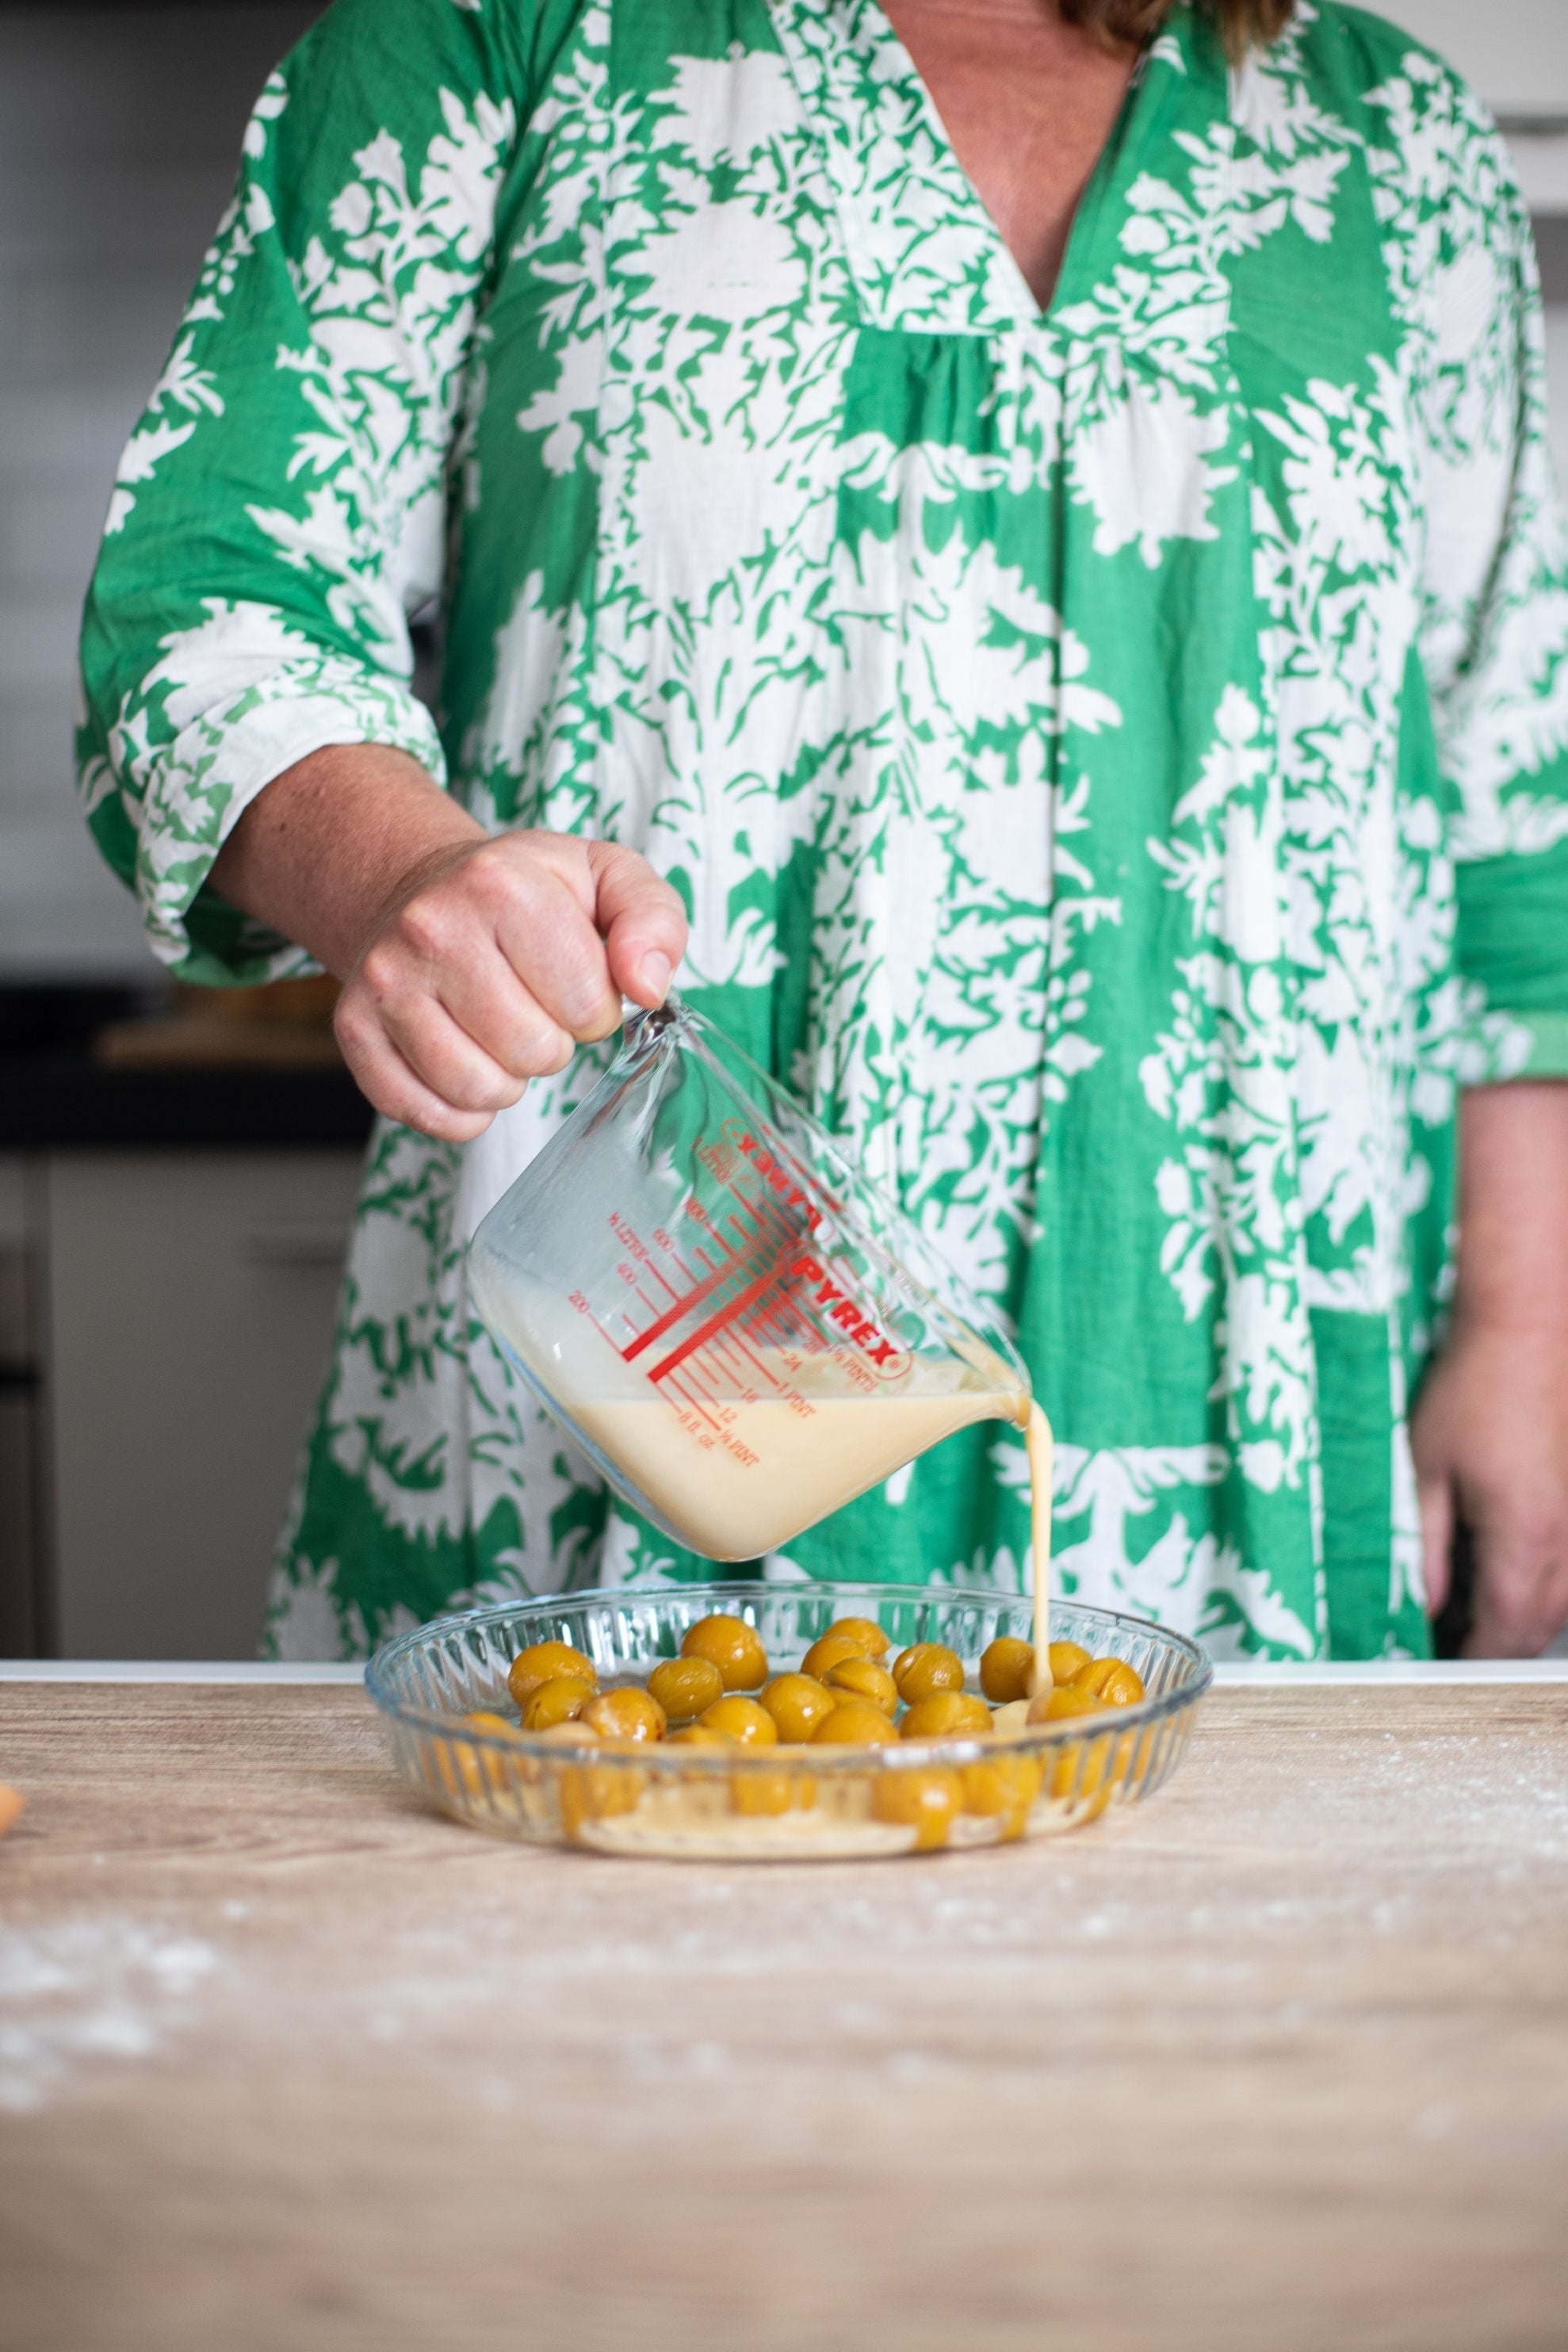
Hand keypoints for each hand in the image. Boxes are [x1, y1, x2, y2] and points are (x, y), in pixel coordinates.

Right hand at [333, 828, 685, 1141]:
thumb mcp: (605, 878)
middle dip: (554, 1043)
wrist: (422, 889)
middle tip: (537, 1009)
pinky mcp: (355, 1028)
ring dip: (509, 1080)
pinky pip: (424, 1113)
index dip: (597, 1008)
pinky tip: (469, 1065)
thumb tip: (647, 987)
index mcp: (502, 884)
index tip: (577, 983)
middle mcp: (431, 928)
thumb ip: (652, 921)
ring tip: (504, 1036)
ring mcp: (385, 981)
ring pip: (477, 1089)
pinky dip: (460, 1112)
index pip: (587, 1002)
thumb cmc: (526, 892)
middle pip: (533, 1050)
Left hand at [1412, 1319, 1567, 1656]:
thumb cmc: (1474, 1384)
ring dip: (1525, 1616)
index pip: (1504, 1630)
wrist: (1528, 1325)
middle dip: (1498, 1644)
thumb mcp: (1425, 1469)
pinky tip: (1510, 1567)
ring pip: (1565, 1598)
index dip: (1470, 1658)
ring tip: (1475, 1611)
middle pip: (1541, 1623)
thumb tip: (1424, 1602)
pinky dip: (1545, 1581)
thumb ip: (1426, 1546)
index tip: (1441, 1664)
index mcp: (1525, 1535)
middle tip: (1453, 1644)